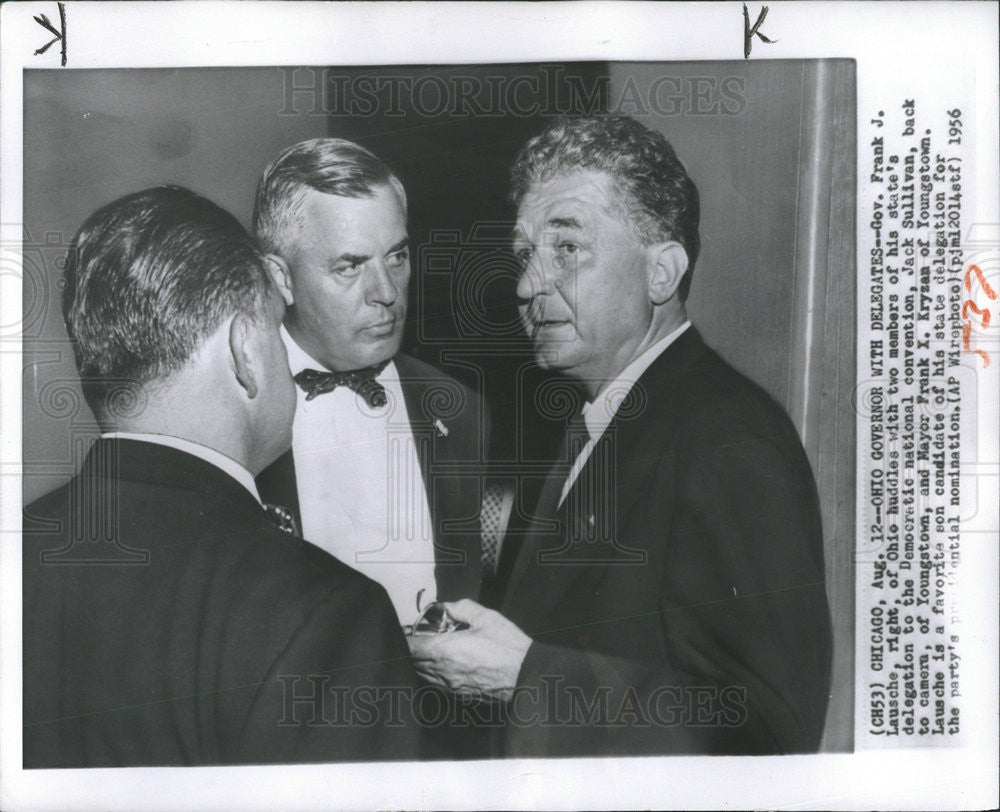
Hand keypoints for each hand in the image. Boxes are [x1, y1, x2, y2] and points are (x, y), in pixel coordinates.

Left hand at [406, 599, 532, 701]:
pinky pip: (437, 685)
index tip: (406, 631)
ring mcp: (450, 687)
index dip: (405, 638)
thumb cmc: (508, 647)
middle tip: (417, 638)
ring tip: (429, 651)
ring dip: (421, 664)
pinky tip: (445, 666)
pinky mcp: (460, 697)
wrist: (527, 676)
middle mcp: (442, 672)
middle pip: (413, 663)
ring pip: (423, 676)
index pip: (411, 647)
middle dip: (412, 651)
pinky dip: (434, 675)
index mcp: (445, 651)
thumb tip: (446, 606)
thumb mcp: (486, 617)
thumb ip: (461, 608)